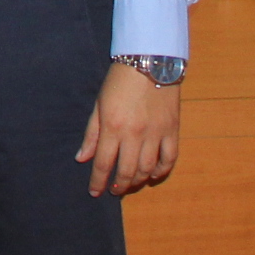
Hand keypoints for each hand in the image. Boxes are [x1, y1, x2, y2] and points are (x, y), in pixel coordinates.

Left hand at [76, 63, 180, 195]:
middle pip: (127, 171)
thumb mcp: (99, 104)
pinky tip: (153, 175)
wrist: (149, 62)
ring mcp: (156, 134)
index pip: (104, 163)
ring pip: (148, 169)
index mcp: (112, 127)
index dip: (98, 181)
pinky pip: (169, 159)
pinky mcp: (172, 130)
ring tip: (130, 184)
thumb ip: (91, 134)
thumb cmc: (119, 81)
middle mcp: (134, 134)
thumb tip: (82, 158)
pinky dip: (162, 171)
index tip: (95, 192)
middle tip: (114, 190)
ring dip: (138, 181)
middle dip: (119, 185)